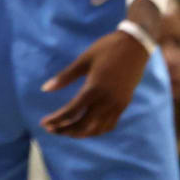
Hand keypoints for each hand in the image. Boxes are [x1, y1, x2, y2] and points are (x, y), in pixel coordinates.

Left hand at [40, 11, 153, 138]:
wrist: (135, 46)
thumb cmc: (106, 49)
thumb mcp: (83, 60)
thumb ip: (64, 76)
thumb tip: (45, 89)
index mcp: (94, 89)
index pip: (72, 111)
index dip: (57, 119)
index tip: (44, 123)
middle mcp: (107, 100)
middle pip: (84, 125)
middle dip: (66, 130)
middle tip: (51, 130)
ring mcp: (118, 104)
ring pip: (98, 128)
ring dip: (81, 133)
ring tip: (66, 131)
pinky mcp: (124, 104)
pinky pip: (110, 124)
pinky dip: (97, 130)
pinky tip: (87, 127)